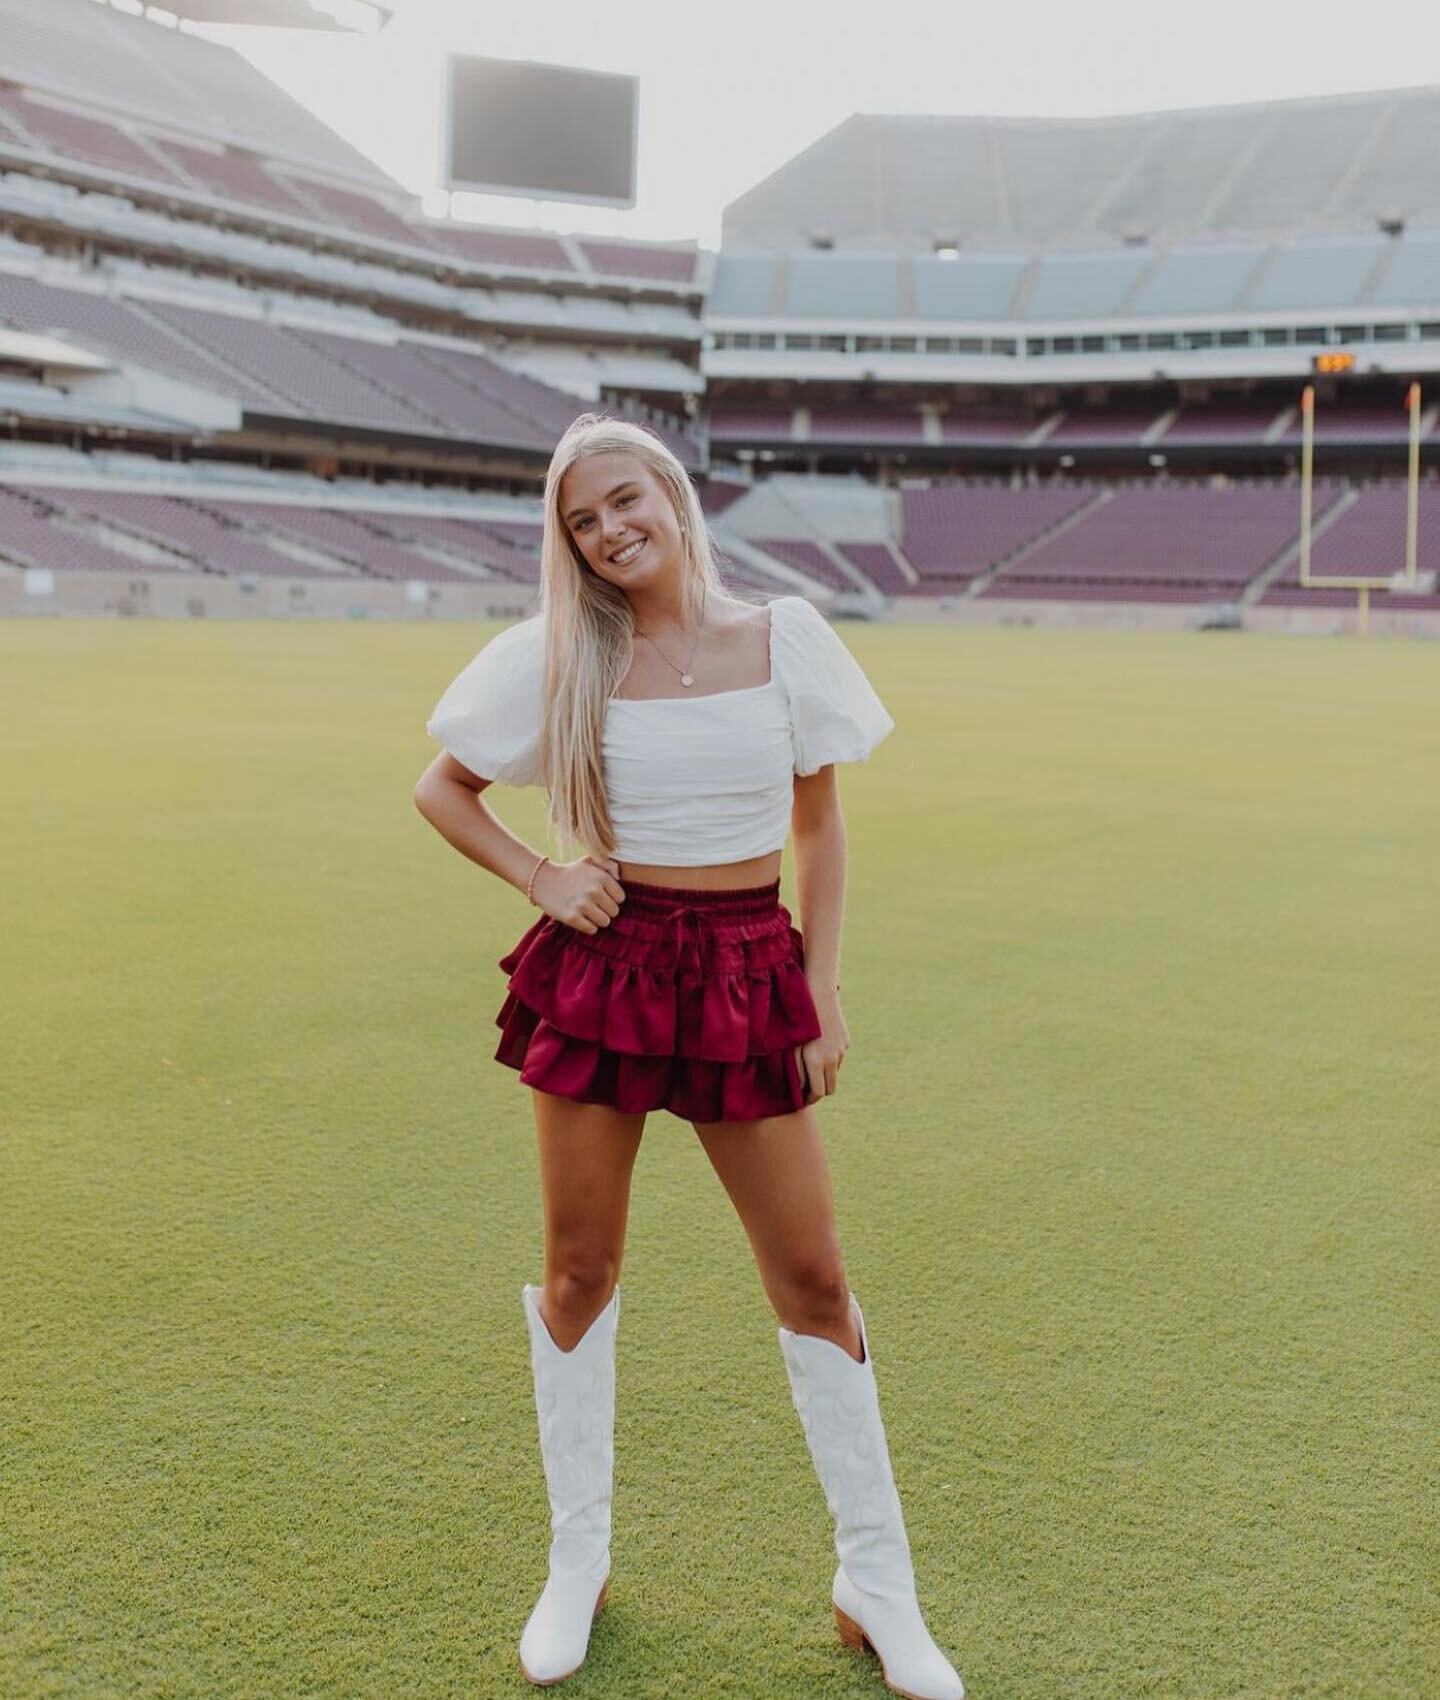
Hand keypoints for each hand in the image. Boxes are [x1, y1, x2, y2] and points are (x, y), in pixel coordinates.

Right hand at [532, 854, 624, 933]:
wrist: (542, 880)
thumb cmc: (571, 873)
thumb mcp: (589, 862)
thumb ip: (609, 865)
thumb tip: (620, 877)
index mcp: (601, 877)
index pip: (621, 898)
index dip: (612, 899)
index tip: (602, 897)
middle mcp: (594, 891)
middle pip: (614, 912)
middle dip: (606, 910)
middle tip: (594, 906)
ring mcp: (582, 905)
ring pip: (605, 922)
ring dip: (598, 919)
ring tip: (589, 913)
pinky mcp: (572, 917)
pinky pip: (592, 929)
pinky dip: (588, 926)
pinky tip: (581, 918)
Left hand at [795, 986, 849, 1103]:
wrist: (818, 994)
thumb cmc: (798, 1021)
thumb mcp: (792, 1047)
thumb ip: (796, 1070)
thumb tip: (799, 1089)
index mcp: (816, 1061)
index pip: (818, 1093)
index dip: (810, 1099)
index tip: (802, 1100)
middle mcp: (832, 1058)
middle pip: (830, 1088)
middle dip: (819, 1092)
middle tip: (807, 1090)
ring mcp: (841, 1050)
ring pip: (835, 1073)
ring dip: (825, 1075)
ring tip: (811, 1068)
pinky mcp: (846, 1041)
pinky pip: (838, 1058)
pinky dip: (830, 1060)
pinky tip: (819, 1049)